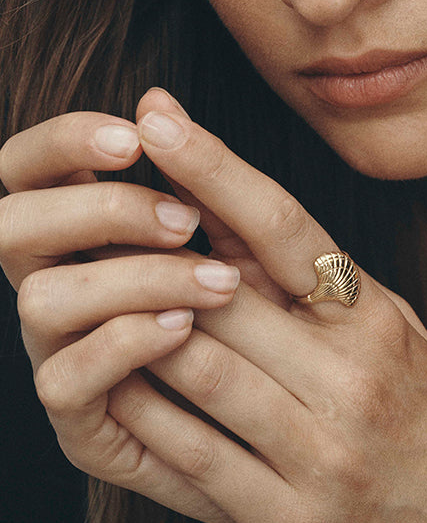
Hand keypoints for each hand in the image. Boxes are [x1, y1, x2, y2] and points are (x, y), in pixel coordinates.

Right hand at [0, 108, 237, 522]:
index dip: (60, 143)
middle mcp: (54, 287)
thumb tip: (157, 98)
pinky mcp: (81, 424)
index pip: (22, 169)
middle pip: (12, 227)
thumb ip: (201, 178)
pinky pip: (64, 379)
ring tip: (217, 282)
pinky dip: (125, 343)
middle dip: (98, 210)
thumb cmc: (271, 315)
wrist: (302, 422)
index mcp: (79, 232)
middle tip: (186, 220)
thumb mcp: (246, 240)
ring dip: (132, 278)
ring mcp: (58, 355)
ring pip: (41, 298)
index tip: (133, 136)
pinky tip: (187, 327)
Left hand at [111, 89, 426, 522]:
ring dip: (133, 327)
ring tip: (86, 288)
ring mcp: (322, 450)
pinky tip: (104, 386)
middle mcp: (355, 379)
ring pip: (198, 366)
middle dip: (149, 246)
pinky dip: (141, 415)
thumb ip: (326, 294)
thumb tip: (236, 226)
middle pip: (226, 290)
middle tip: (90, 202)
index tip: (160, 117)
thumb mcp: (399, 344)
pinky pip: (192, 453)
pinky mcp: (290, 517)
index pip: (289, 229)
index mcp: (382, 324)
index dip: (217, 168)